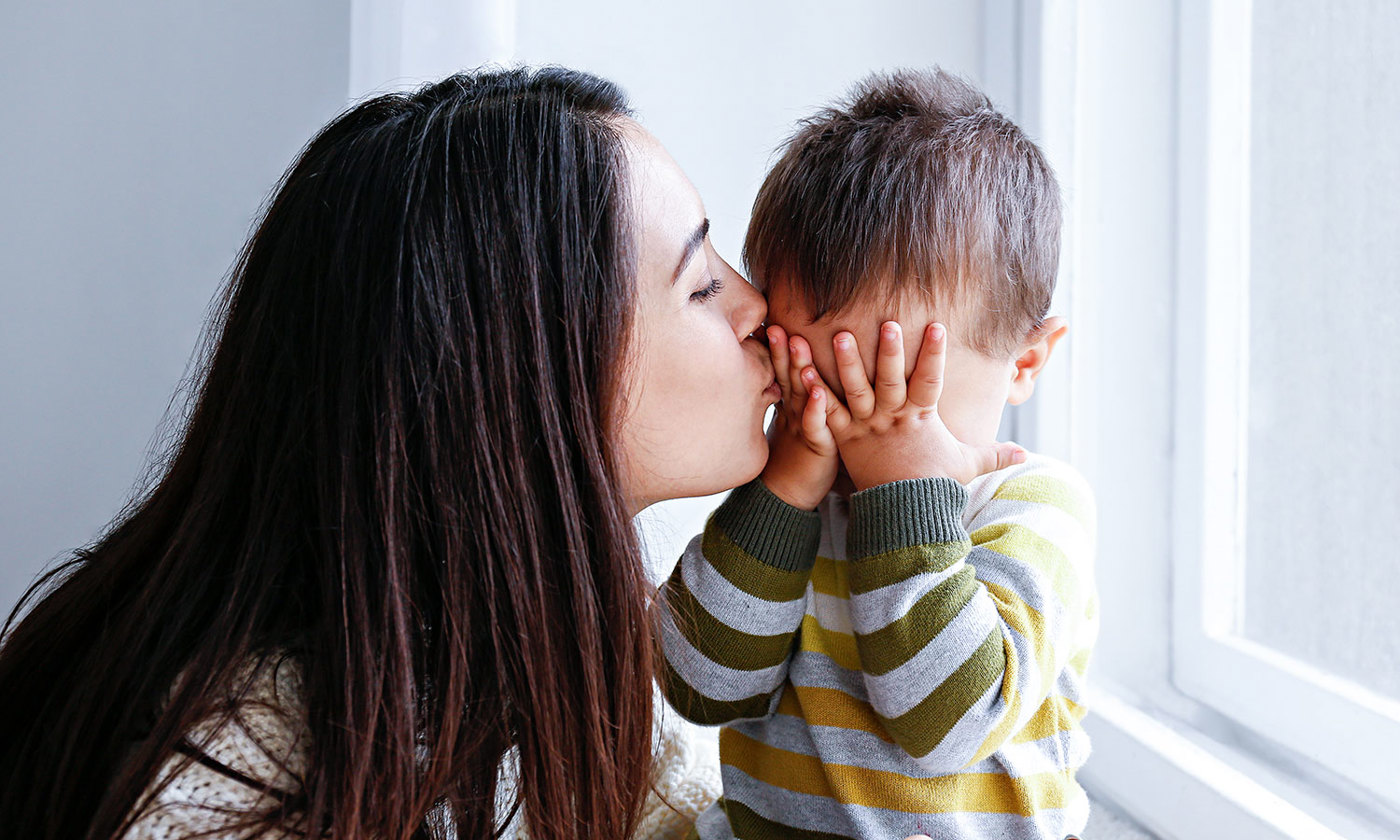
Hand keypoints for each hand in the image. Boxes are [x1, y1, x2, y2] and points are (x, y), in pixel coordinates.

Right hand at [759, 325, 839, 509]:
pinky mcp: (817, 446)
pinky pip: (816, 425)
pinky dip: (816, 408)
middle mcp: (794, 413)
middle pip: (787, 376)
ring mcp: (803, 428)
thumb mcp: (794, 425)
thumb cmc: (796, 461)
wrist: (787, 499)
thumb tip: (798, 374)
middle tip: (774, 325)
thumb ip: (796, 399)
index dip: (774, 349)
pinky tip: (819, 391)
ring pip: (799, 394)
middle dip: (781, 350)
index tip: (767, 323)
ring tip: (797, 342)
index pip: (781, 372)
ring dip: (798, 368)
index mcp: (790, 406)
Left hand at [815, 321, 1024, 488]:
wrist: (902, 515)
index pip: (931, 380)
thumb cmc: (933, 485)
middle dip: (889, 351)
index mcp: (921, 418)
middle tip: (886, 323)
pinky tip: (803, 370)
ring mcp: (866, 427)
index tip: (937, 325)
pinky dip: (815, 394)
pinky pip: (827, 412)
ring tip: (839, 335)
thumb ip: (993, 453)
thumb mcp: (966, 465)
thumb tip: (1026, 453)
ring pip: (855, 390)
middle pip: (891, 380)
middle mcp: (892, 418)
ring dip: (847, 363)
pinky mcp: (843, 438)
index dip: (934, 354)